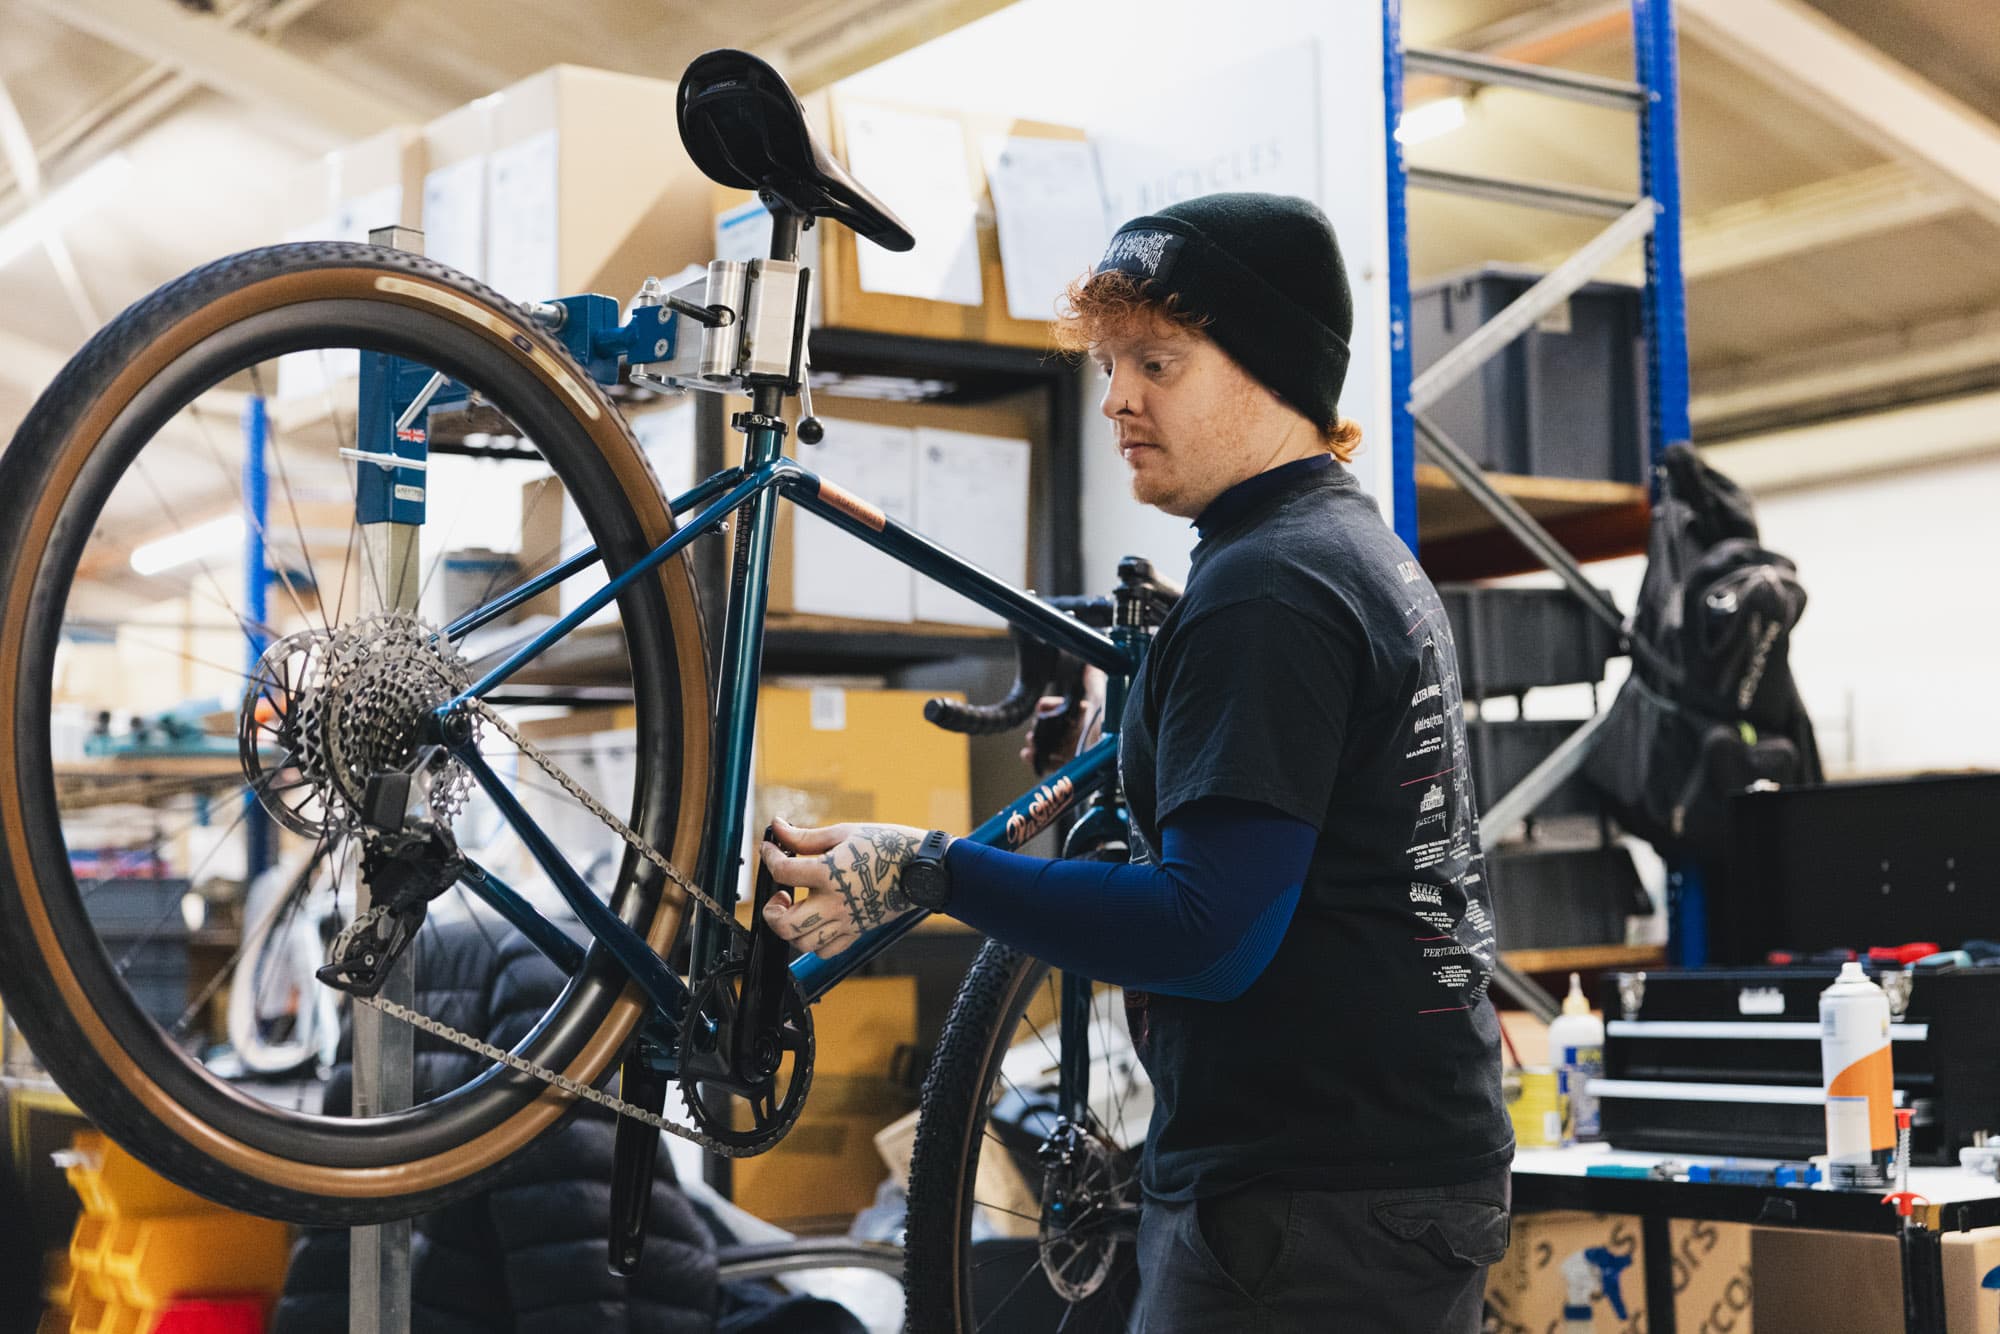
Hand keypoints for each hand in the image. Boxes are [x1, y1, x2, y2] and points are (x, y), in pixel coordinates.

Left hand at [758, 815, 926, 957]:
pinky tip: (815, 922)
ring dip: (790, 928)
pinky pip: (825, 951)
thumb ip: (806, 836)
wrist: (922, 869)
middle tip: (779, 895)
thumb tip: (778, 828)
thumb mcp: (844, 833)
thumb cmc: (886, 846)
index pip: (783, 872)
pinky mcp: (856, 932)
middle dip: (771, 911)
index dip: (769, 858)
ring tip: (796, 908)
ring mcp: (846, 921)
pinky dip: (813, 942)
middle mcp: (835, 902)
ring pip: (802, 943)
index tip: (770, 850)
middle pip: (786, 924)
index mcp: (829, 873)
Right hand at [1019, 666, 1107, 774]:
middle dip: (1041, 729)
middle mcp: (1084, 733)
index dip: (1052, 708)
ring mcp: (1079, 750)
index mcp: (1089, 715)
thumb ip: (1093, 681)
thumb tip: (1088, 663)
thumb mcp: (1101, 700)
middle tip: (1032, 731)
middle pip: (1057, 729)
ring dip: (1038, 745)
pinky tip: (1030, 757)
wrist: (1112, 757)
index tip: (1039, 708)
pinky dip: (1041, 761)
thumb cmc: (1109, 727)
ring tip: (1029, 746)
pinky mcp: (1076, 766)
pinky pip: (1055, 764)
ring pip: (1053, 747)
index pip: (1066, 708)